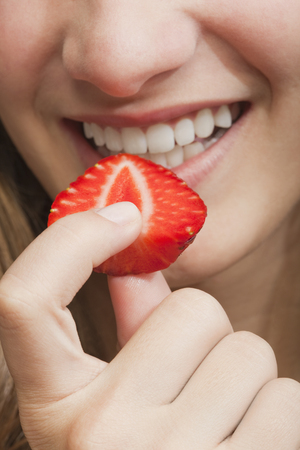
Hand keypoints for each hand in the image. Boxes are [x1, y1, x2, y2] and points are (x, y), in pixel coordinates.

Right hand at [0, 202, 298, 449]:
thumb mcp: (112, 402)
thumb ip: (128, 328)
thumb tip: (141, 266)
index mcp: (55, 410)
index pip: (22, 302)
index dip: (69, 242)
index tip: (121, 217)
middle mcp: (102, 439)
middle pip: (193, 310)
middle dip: (203, 336)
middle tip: (189, 383)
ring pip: (249, 353)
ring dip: (243, 379)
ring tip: (216, 424)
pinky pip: (286, 400)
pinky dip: (274, 415)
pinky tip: (243, 448)